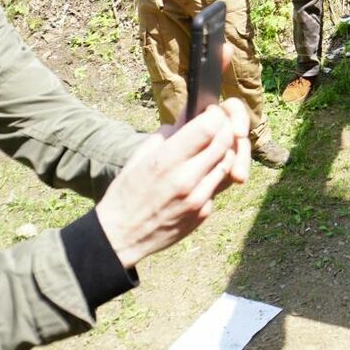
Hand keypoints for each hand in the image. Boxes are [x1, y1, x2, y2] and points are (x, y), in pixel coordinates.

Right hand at [95, 99, 251, 268]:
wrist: (121, 237)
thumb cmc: (126, 193)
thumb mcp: (140, 157)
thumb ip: (168, 135)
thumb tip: (190, 116)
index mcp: (167, 161)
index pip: (209, 128)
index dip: (214, 115)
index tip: (209, 112)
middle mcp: (187, 179)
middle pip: (225, 141)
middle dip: (225, 127)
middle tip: (216, 125)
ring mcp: (199, 198)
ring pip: (229, 162)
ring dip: (225, 149)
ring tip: (211, 145)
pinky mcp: (204, 213)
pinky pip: (220, 184)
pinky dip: (216, 172)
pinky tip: (203, 170)